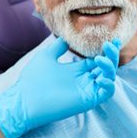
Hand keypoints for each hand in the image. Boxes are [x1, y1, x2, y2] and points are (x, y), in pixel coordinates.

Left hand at [0, 37, 120, 137]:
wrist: (24, 99)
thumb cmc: (33, 79)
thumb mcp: (47, 56)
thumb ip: (58, 47)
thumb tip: (66, 37)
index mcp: (76, 70)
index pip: (97, 59)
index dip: (106, 50)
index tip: (112, 40)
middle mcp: (84, 79)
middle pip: (106, 67)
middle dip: (111, 55)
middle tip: (110, 44)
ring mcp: (87, 90)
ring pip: (109, 78)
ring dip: (109, 67)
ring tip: (100, 59)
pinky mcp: (87, 100)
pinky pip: (106, 93)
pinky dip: (109, 85)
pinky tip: (101, 77)